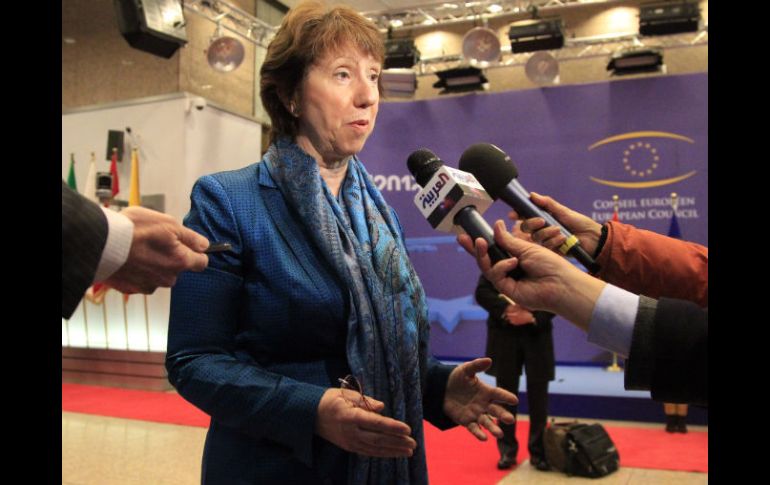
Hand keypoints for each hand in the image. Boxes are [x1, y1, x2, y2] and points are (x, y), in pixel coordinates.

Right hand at [104, 206, 209, 293]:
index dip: (197, 252)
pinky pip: (140, 280)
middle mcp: (168, 278)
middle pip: (177, 269)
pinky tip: (128, 259)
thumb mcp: (168, 223)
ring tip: (138, 249)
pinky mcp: (131, 289)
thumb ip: (190, 236)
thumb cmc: (133, 230)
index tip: (190, 246)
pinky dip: (137, 271)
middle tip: (155, 242)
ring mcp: (149, 285)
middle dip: (171, 257)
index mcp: (180, 261)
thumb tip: (204, 245)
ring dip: (152, 264)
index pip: (202, 262)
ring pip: (158, 275)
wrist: (100, 244)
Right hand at [315, 388, 416, 457]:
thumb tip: (381, 407)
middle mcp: (351, 432)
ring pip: (375, 449)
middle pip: (378, 439)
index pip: (376, 423)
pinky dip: (382, 454)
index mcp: (351, 416)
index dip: (393, 427)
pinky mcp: (349, 447)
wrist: (310, 415)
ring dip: (393, 451)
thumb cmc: (331, 400)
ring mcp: (350, 442)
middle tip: (413, 443)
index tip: (407, 428)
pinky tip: (393, 453)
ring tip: (408, 451)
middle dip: (397, 442)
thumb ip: (365, 401)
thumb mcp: (346, 394)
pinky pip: (368, 452)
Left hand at [442, 357, 517, 440]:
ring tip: (499, 434)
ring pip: (487, 422)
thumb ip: (476, 365)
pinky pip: (474, 428)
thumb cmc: (457, 378)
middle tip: (510, 420)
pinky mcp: (467, 421)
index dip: (506, 397)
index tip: (515, 400)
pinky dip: (478, 433)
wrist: (442, 389)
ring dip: (493, 428)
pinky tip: (484, 438)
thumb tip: (489, 360)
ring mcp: (476, 414)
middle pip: (496, 411)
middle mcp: (484, 404)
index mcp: (486, 391)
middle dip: (503, 415)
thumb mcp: (465, 370)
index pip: (498, 394)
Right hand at [458, 220, 605, 329]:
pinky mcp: (507, 290)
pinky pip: (495, 276)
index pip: (495, 248)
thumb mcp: (527, 247)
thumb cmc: (550, 264)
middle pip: (487, 259)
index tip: (470, 232)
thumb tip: (496, 226)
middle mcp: (510, 268)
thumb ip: (508, 240)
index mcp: (516, 256)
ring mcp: (508, 280)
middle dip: (474, 249)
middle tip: (462, 238)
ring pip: (487, 267)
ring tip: (481, 242)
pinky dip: (501, 267)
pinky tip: (512, 262)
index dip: (482, 241)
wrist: (561, 283)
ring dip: (482, 255)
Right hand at [508, 192, 602, 254]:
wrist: (593, 239)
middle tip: (542, 221)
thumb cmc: (580, 223)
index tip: (514, 214)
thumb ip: (548, 204)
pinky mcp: (551, 250)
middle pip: (525, 227)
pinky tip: (563, 239)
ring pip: (535, 237)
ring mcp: (546, 240)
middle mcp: (542, 229)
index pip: (525, 215)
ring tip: (559, 230)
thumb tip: (532, 195)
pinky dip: (553, 241)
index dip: (518, 214)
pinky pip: (545, 246)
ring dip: (546, 232)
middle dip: (531, 223)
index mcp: (543, 217)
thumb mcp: (564, 211)